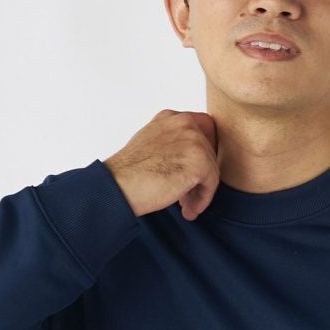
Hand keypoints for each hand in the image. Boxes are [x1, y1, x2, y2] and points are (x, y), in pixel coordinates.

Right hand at [103, 109, 219, 221]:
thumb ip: (171, 146)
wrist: (118, 185)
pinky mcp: (199, 161)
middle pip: (210, 150)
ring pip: (211, 169)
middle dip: (201, 175)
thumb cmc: (128, 174)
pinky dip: (201, 199)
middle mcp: (184, 123)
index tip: (196, 173)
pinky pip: (211, 183)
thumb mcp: (150, 146)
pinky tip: (188, 211)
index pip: (203, 127)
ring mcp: (193, 140)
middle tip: (186, 195)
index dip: (204, 151)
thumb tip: (189, 163)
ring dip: (200, 190)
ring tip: (186, 207)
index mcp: (170, 118)